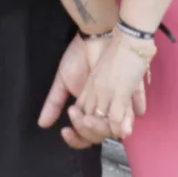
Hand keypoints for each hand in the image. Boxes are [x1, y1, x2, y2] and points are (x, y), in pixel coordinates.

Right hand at [39, 33, 139, 147]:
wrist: (97, 37)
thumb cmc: (79, 58)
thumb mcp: (63, 80)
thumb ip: (54, 102)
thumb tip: (42, 124)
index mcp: (87, 110)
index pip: (84, 134)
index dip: (76, 138)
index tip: (65, 131)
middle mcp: (103, 110)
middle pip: (100, 134)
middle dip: (90, 130)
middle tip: (82, 118)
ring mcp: (118, 103)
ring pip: (118, 127)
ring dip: (109, 126)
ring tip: (101, 117)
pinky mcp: (132, 91)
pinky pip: (135, 109)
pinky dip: (131, 114)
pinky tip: (125, 112)